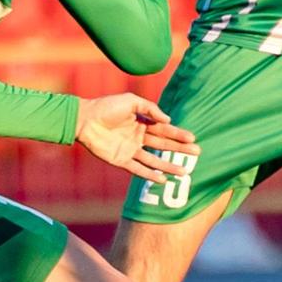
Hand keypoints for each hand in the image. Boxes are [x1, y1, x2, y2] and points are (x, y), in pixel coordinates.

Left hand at [74, 93, 198, 181]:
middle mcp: (138, 138)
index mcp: (142, 123)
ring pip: (154, 160)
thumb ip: (150, 108)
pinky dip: (149, 174)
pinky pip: (138, 169)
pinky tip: (162, 180)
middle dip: (179, 150)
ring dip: (168, 166)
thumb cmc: (106, 106)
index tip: (192, 139)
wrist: (84, 119)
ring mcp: (130, 150)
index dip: (178, 134)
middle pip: (163, 145)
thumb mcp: (131, 101)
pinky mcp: (120, 160)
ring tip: (183, 172)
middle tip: (197, 154)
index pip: (164, 130)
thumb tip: (168, 120)